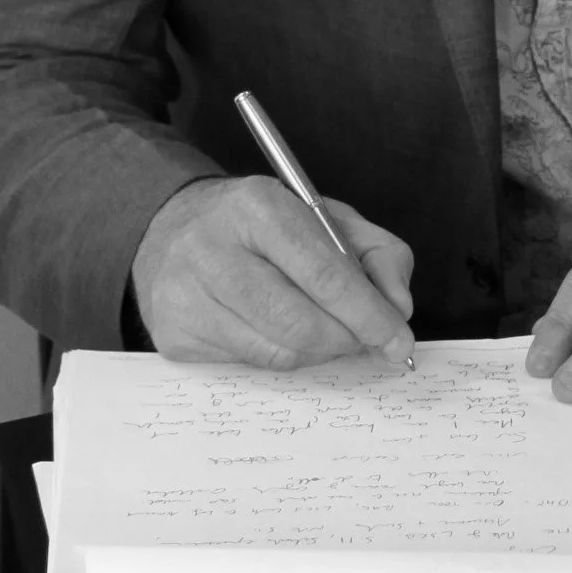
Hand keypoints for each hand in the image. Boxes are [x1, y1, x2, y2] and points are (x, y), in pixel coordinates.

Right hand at [131, 176, 414, 368]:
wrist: (174, 227)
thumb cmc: (262, 224)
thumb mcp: (325, 216)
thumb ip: (377, 253)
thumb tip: (398, 308)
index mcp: (257, 207)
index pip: (324, 273)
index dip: (368, 314)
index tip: (398, 338)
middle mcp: (212, 250)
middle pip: (298, 323)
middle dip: (345, 340)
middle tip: (364, 340)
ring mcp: (185, 296)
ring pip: (275, 353)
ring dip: (317, 352)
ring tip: (326, 332)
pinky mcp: (173, 335)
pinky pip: (247, 365)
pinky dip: (279, 356)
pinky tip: (279, 331)